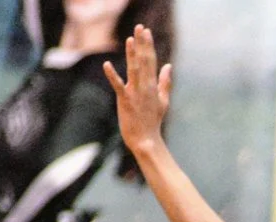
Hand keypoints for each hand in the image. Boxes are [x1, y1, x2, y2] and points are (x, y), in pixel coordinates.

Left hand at [103, 24, 171, 157]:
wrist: (146, 140)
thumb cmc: (153, 121)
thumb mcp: (163, 101)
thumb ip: (166, 82)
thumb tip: (168, 65)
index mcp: (153, 85)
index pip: (151, 61)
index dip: (148, 45)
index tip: (146, 31)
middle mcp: (145, 87)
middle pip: (144, 61)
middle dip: (142, 44)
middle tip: (140, 27)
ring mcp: (135, 93)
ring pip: (134, 70)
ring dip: (132, 54)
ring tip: (130, 39)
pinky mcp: (125, 101)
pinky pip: (118, 86)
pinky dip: (112, 75)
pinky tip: (107, 64)